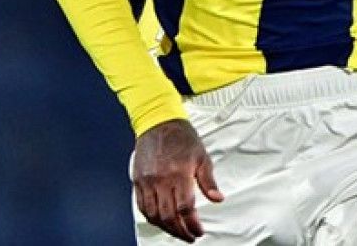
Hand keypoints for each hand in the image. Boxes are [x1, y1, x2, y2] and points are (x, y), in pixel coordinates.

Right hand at [132, 118, 224, 242]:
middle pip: (169, 216)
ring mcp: (147, 181)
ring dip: (165, 228)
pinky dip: (151, 218)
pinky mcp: (138, 181)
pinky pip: (142, 206)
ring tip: (177, 231)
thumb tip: (218, 198)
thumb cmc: (182, 137)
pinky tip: (160, 221)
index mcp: (179, 173)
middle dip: (180, 231)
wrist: (159, 122)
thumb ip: (208, 181)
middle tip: (189, 236)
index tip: (199, 231)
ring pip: (153, 215)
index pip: (185, 208)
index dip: (192, 224)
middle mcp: (161, 180)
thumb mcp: (202, 156)